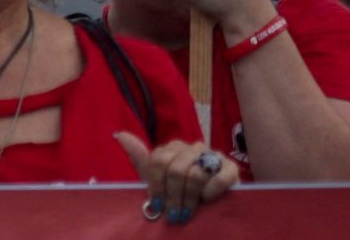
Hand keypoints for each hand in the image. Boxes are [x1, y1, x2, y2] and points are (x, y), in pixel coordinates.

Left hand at [117, 134, 240, 224]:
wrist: (210, 205)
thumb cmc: (179, 193)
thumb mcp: (157, 181)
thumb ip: (141, 160)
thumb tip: (118, 135)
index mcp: (173, 149)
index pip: (159, 159)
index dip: (156, 185)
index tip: (156, 205)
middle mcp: (193, 147)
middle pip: (176, 169)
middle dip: (172, 197)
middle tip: (173, 215)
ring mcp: (213, 155)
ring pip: (196, 174)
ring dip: (189, 199)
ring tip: (186, 214)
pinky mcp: (231, 168)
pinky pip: (219, 178)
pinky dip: (210, 193)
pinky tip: (206, 201)